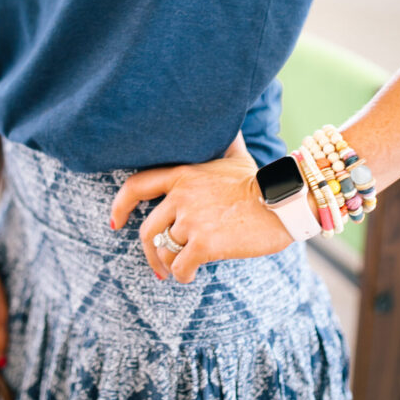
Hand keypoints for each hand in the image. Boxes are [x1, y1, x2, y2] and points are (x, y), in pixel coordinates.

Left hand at [109, 145, 293, 283]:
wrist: (284, 202)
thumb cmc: (261, 182)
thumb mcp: (236, 157)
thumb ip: (224, 144)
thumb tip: (231, 124)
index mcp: (183, 173)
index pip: (137, 186)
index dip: (120, 206)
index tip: (116, 223)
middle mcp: (181, 195)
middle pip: (148, 230)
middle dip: (150, 252)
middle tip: (158, 266)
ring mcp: (191, 220)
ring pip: (165, 251)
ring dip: (170, 265)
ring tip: (182, 268)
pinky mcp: (204, 243)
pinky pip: (180, 267)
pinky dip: (182, 275)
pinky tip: (190, 275)